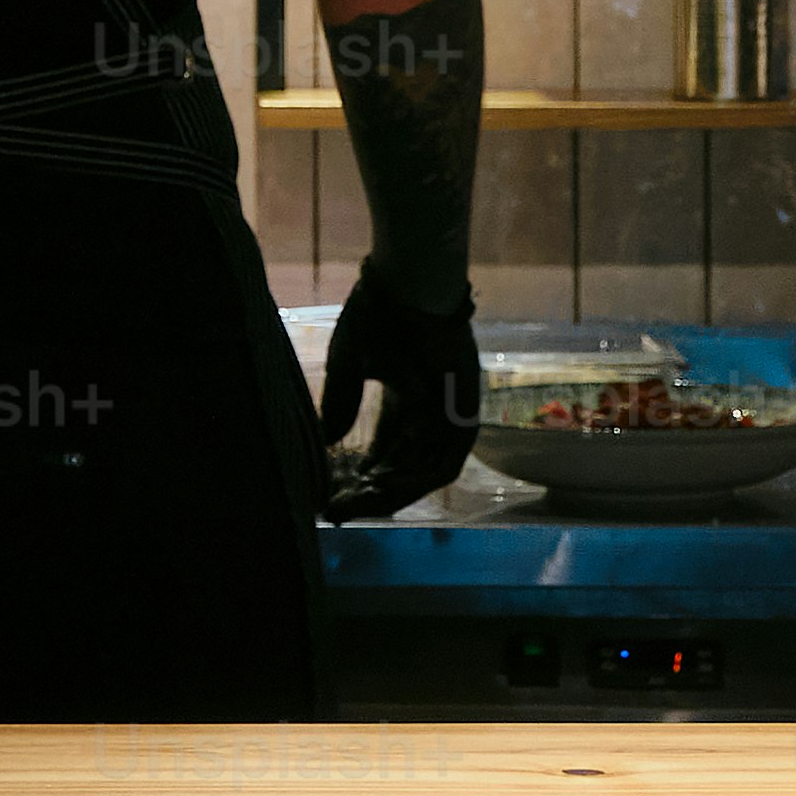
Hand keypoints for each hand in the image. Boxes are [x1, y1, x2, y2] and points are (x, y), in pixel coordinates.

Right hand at [314, 265, 477, 521]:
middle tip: (338, 508)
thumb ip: (342, 403)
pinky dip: (412, 482)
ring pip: (423, 473)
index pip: (388, 449)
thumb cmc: (380, 314)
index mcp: (408, 396)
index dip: (361, 474)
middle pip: (404, 466)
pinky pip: (444, 466)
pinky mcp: (466, 415)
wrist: (408, 286)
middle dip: (370, 491)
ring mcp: (451, 415)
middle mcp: (432, 411)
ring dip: (389, 493)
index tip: (333, 495)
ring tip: (354, 503)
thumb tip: (330, 440)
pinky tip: (380, 489)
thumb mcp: (351, 364)